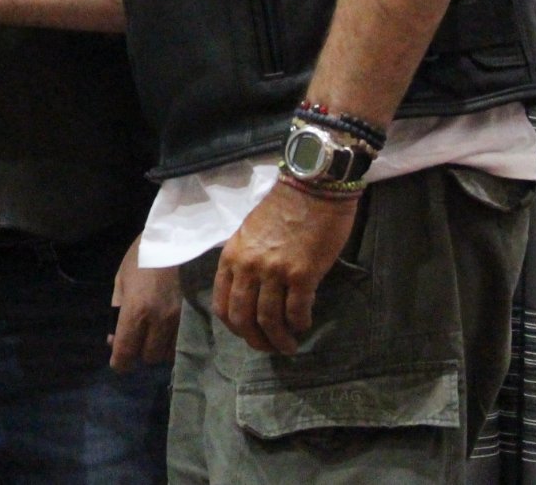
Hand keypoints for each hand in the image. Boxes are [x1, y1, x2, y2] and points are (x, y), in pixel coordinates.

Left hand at [108, 240, 179, 371]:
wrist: (175, 239)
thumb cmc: (141, 257)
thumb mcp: (120, 281)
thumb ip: (116, 312)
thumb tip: (113, 340)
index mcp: (137, 310)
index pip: (126, 351)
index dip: (119, 363)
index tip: (118, 363)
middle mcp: (159, 319)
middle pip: (148, 357)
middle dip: (138, 354)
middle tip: (134, 343)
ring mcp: (178, 319)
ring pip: (167, 353)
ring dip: (156, 349)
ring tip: (150, 336)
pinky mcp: (191, 315)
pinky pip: (179, 342)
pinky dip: (170, 343)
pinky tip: (165, 332)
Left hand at [212, 180, 356, 354]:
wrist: (312, 186)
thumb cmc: (283, 207)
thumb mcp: (250, 233)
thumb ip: (246, 260)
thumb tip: (252, 291)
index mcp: (232, 257)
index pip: (223, 304)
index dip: (235, 327)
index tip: (248, 334)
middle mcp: (248, 267)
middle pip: (243, 318)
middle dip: (256, 340)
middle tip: (270, 347)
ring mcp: (274, 272)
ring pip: (269, 320)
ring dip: (279, 340)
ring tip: (289, 345)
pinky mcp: (302, 274)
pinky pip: (297, 311)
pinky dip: (299, 324)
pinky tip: (304, 325)